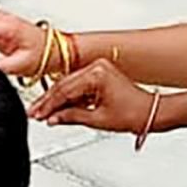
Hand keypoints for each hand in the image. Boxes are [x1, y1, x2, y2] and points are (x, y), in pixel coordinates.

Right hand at [30, 60, 156, 136]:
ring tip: (46, 114)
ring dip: (58, 100)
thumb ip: (71, 117)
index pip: (64, 90)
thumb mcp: (97, 120)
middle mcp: (97, 66)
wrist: (150, 112)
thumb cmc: (133, 114)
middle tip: (36, 113)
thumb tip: (53, 119)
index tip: (37, 114)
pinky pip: (79, 85)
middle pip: (64, 85)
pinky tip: (61, 108)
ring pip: (70, 85)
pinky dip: (70, 98)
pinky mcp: (101, 74)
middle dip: (49, 102)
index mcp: (97, 74)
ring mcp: (99, 68)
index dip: (48, 105)